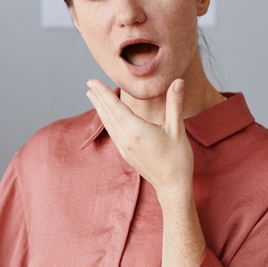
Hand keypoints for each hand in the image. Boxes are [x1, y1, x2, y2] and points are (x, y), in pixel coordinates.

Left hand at [86, 78, 206, 266]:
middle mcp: (125, 139)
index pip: (115, 107)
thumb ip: (174, 104)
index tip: (93, 81)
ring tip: (92, 96)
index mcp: (136, 131)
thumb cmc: (177, 159)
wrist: (172, 186)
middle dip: (98, 98)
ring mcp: (124, 147)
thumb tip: (178, 81)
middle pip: (108, 114)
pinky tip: (106, 116)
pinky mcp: (125, 153)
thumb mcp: (177, 129)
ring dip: (100, 108)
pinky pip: (112, 132)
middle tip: (89, 83)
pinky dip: (107, 120)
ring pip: (108, 124)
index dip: (104, 93)